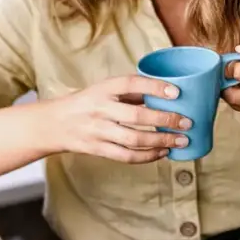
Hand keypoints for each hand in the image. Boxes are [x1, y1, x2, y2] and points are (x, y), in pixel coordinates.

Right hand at [42, 75, 191, 163]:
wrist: (53, 124)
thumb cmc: (88, 103)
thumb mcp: (104, 89)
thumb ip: (131, 90)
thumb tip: (167, 92)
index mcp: (103, 89)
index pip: (131, 83)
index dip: (154, 87)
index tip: (176, 92)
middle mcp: (100, 108)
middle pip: (136, 116)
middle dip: (165, 120)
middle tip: (186, 122)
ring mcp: (97, 131)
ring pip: (134, 139)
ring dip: (161, 141)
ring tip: (180, 141)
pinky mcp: (97, 149)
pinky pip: (126, 156)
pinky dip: (148, 156)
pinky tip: (162, 152)